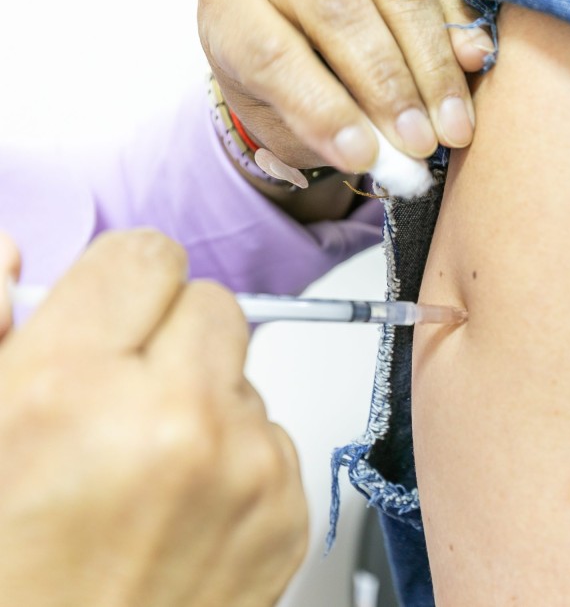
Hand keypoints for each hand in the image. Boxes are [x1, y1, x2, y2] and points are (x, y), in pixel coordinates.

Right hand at [0, 230, 306, 606]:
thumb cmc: (13, 570)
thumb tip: (13, 253)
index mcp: (71, 388)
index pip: (145, 254)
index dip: (120, 285)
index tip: (110, 318)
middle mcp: (172, 420)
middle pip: (213, 303)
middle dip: (169, 336)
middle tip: (124, 396)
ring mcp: (243, 468)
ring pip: (244, 373)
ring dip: (204, 400)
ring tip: (146, 469)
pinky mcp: (288, 512)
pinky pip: (273, 437)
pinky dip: (236, 459)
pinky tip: (183, 508)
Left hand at [198, 0, 491, 174]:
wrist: (297, 64)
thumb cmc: (277, 100)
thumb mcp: (280, 127)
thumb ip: (322, 135)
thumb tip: (386, 158)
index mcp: (230, 5)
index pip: (270, 50)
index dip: (320, 107)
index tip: (361, 156)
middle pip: (338, 10)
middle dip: (386, 85)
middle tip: (417, 143)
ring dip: (432, 68)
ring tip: (452, 129)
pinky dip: (461, 29)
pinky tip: (476, 66)